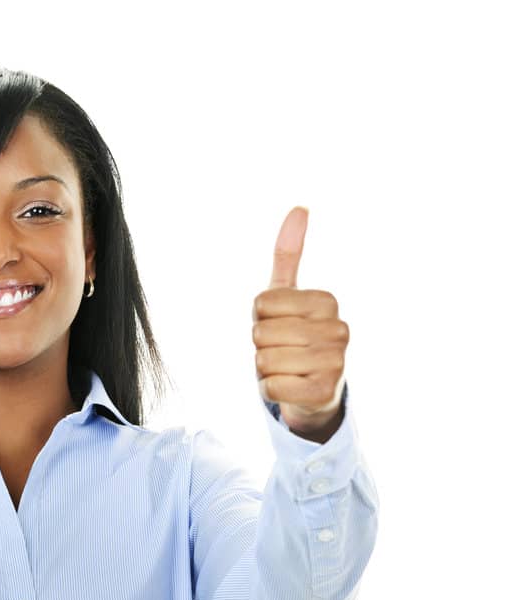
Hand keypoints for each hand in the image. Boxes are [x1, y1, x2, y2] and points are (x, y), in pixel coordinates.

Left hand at [252, 208, 347, 441]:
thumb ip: (289, 255)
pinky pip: (272, 387)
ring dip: (265, 370)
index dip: (260, 318)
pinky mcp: (326, 392)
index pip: (262, 303)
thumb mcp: (288, 298)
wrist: (313, 392)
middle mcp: (338, 329)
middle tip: (282, 352)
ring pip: (265, 360)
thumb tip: (299, 207)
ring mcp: (336, 362)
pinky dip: (270, 391)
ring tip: (286, 369)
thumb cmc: (295, 340)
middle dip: (261, 346)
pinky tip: (289, 388)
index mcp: (327, 301)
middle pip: (262, 333)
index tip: (280, 326)